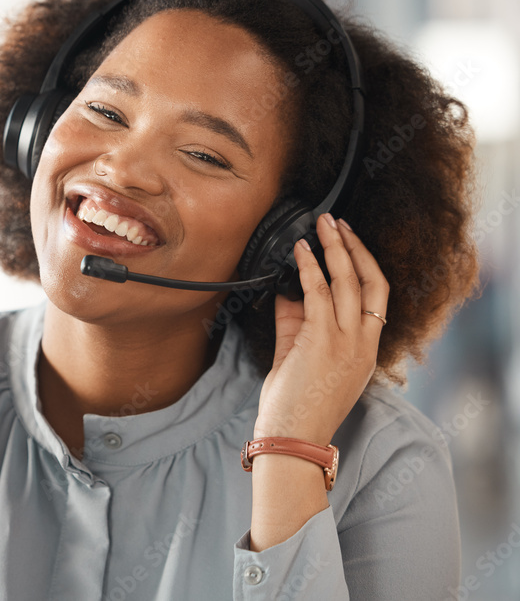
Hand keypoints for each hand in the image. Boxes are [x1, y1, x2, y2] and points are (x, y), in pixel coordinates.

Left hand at [253, 213, 389, 445]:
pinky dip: (308, 267)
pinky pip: (318, 292)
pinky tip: (299, 251)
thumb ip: (294, 324)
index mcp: (364, 351)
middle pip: (370, 282)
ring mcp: (345, 342)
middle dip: (354, 247)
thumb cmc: (294, 408)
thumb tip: (287, 290)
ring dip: (334, 247)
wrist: (291, 440)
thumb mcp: (297, 359)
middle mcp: (362, 344)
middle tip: (337, 223)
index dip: (365, 266)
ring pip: (348, 281)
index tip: (351, 245)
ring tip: (321, 225)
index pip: (376, 298)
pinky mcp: (322, 341)